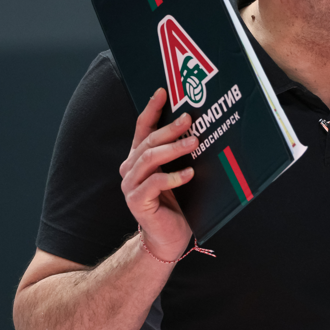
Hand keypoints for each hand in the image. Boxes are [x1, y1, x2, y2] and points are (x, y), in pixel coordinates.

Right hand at [119, 88, 195, 259]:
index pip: (142, 129)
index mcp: (138, 159)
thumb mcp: (179, 173)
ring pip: (149, 159)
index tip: (162, 92)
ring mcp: (130, 186)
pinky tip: (189, 174)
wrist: (169, 237)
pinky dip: (172, 177)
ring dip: (173, 149)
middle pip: (148, 142)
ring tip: (194, 143)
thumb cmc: (178, 203)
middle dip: (169, 128)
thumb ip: (180, 155)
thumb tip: (200, 129)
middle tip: (189, 119)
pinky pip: (153, 184)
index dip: (151, 109)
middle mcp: (130, 170)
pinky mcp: (136, 202)